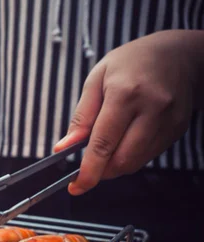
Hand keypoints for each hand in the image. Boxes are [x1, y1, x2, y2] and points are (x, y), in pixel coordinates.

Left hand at [54, 30, 196, 194]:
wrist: (179, 54)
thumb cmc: (131, 63)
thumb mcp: (96, 80)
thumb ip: (81, 117)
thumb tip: (63, 148)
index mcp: (125, 94)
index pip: (103, 144)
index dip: (88, 171)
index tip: (75, 187)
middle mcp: (151, 108)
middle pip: (122, 160)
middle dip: (101, 172)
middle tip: (88, 168)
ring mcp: (169, 120)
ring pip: (137, 162)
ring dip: (116, 165)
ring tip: (107, 148)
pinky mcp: (178, 129)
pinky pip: (150, 155)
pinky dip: (132, 156)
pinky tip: (127, 139)